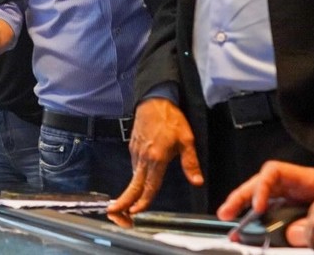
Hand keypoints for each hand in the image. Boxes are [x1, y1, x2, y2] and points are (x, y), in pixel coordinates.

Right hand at [107, 98, 202, 214]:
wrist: (154, 100)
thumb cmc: (171, 119)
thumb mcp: (187, 140)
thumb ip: (190, 163)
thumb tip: (197, 181)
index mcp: (156, 159)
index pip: (149, 186)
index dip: (143, 202)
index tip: (135, 213)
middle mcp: (143, 158)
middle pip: (133, 185)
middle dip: (124, 202)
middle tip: (115, 213)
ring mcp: (136, 152)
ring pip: (134, 176)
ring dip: (131, 191)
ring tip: (128, 204)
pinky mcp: (133, 147)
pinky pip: (134, 166)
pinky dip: (135, 176)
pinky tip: (139, 180)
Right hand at [216, 160, 313, 220]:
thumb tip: (289, 231)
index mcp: (309, 179)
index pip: (274, 172)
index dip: (261, 187)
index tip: (256, 207)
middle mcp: (299, 185)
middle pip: (262, 183)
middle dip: (241, 196)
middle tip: (227, 213)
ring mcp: (297, 196)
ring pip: (264, 196)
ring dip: (245, 207)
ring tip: (231, 222)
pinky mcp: (298, 209)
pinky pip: (273, 210)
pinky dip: (259, 218)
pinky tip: (249, 227)